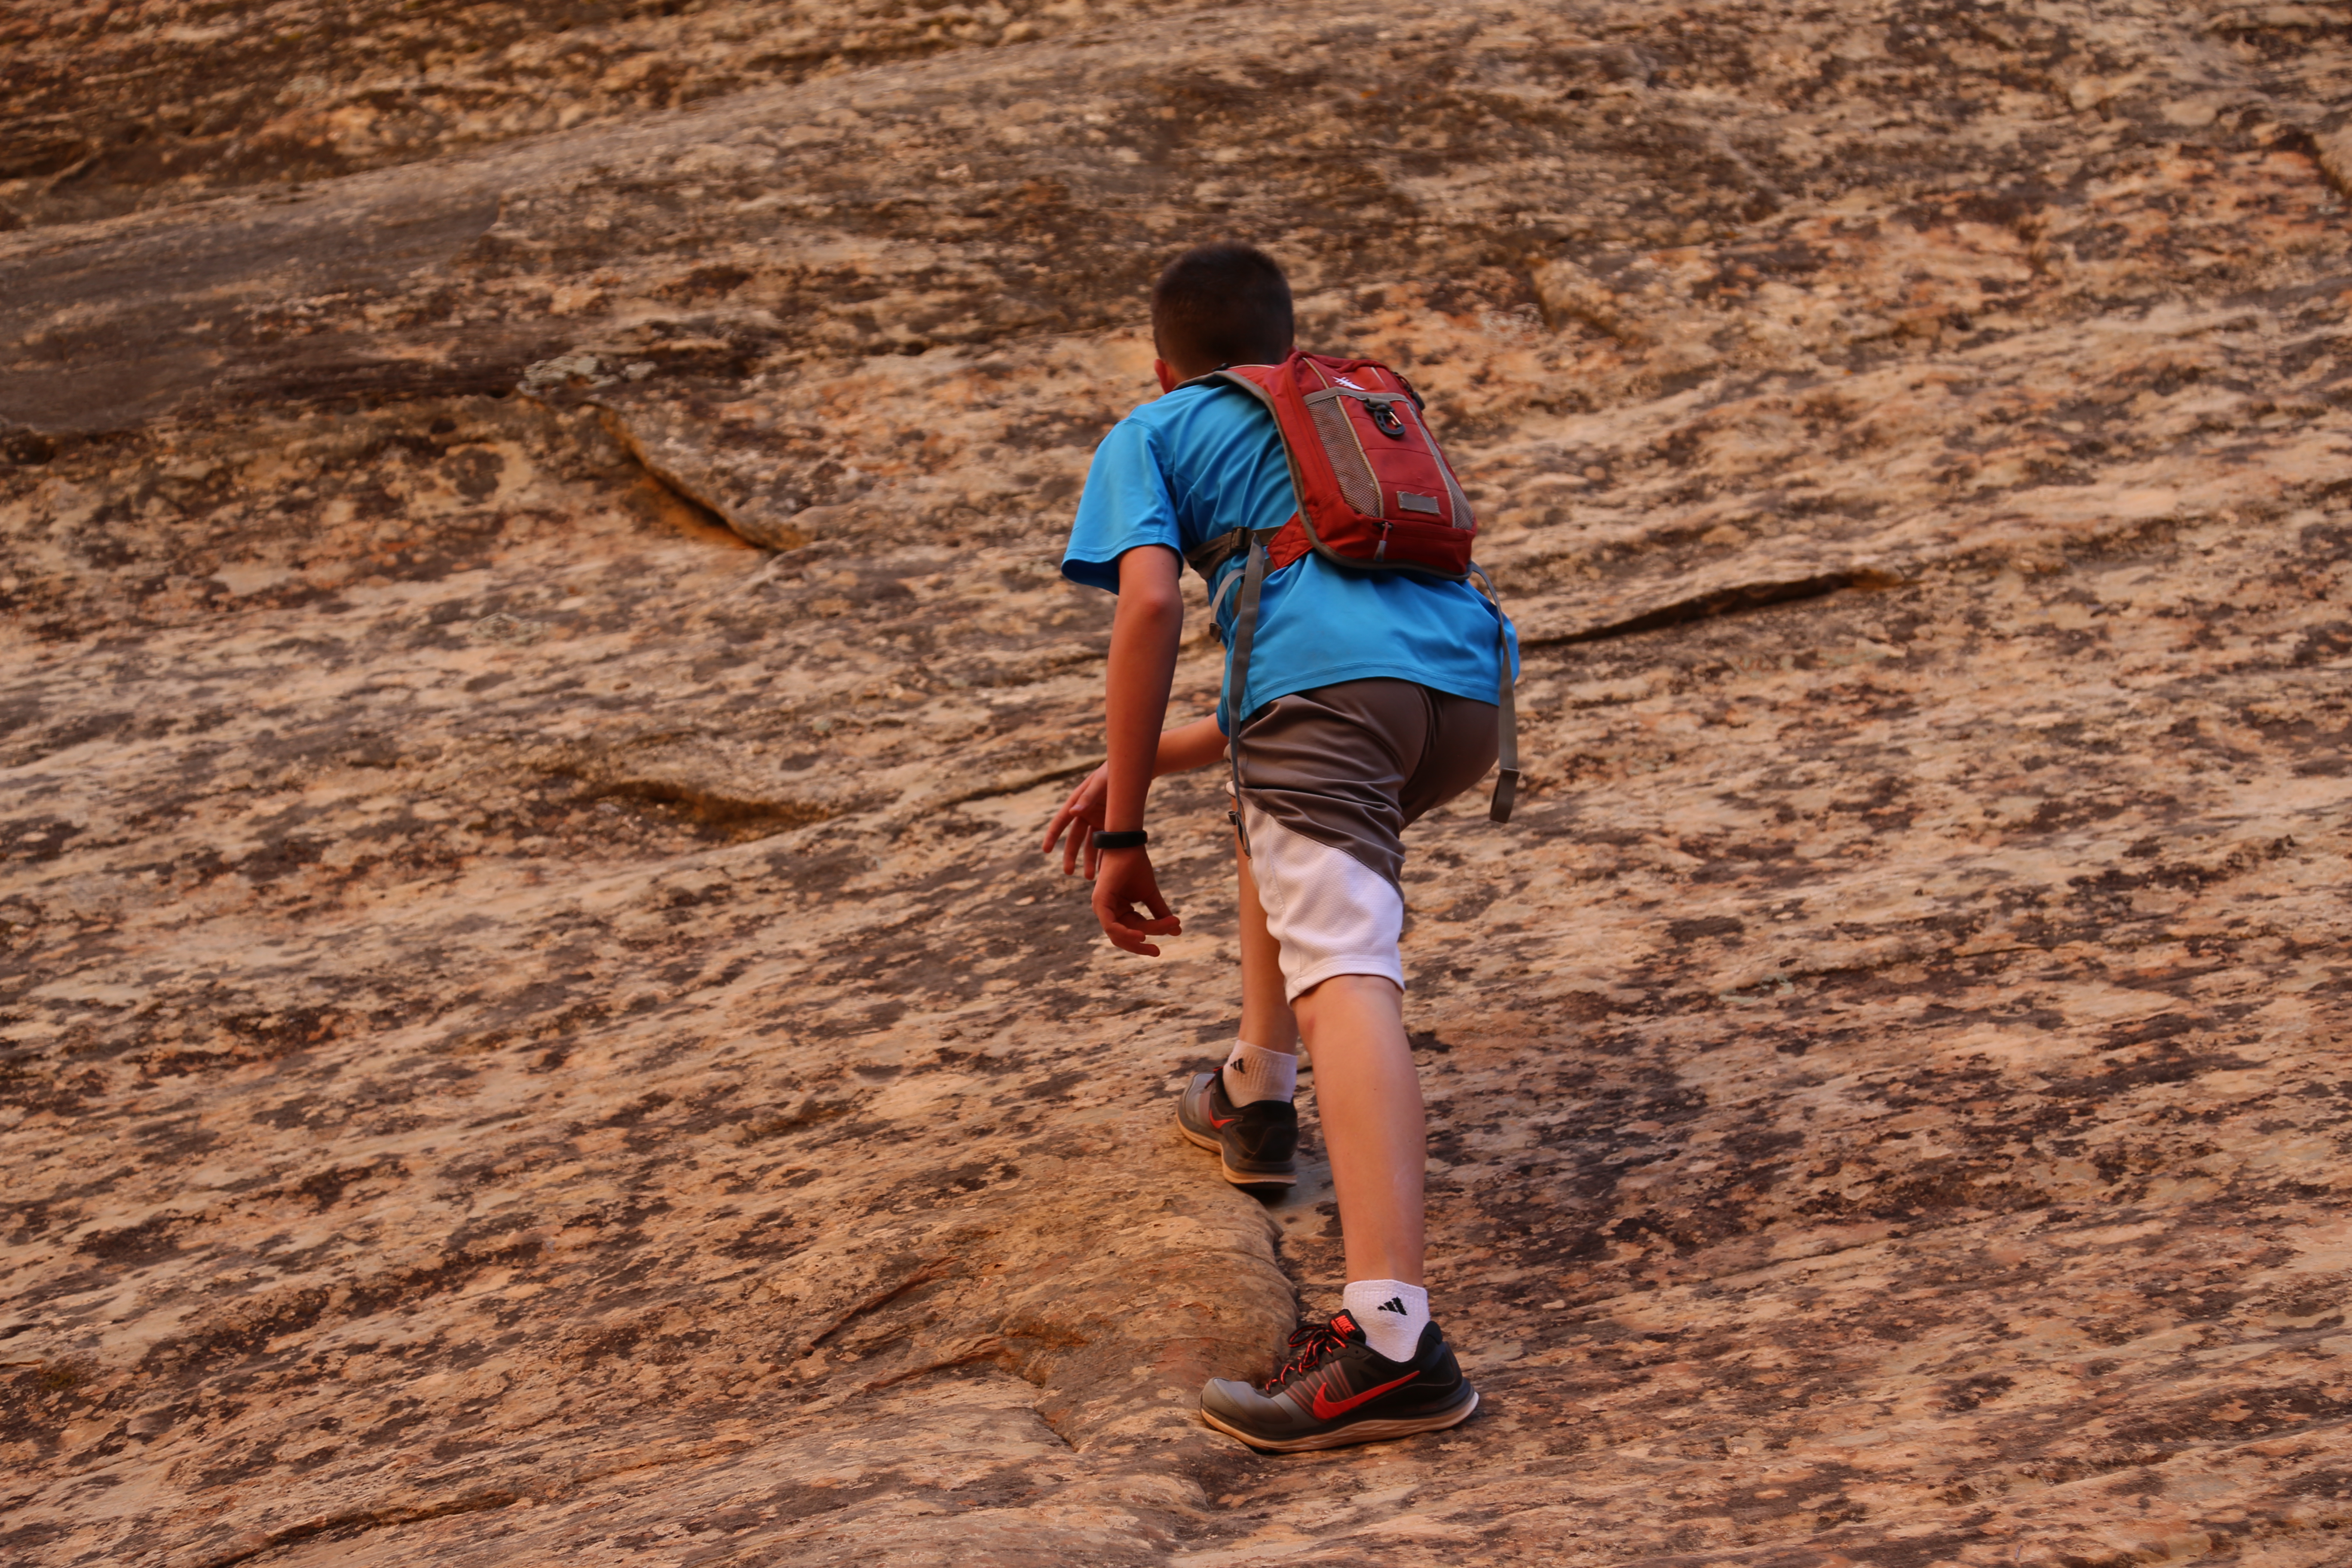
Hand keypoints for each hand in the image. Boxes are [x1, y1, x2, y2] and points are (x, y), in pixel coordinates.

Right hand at [1041, 762, 1110, 878]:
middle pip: (1075, 838)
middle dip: (1071, 856)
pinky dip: (1106, 855)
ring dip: (1090, 860)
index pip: (1061, 821)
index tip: (1046, 850)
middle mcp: (1084, 813)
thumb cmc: (1112, 772)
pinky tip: (1106, 869)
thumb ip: (1087, 797)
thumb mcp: (1100, 782)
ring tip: (1090, 877)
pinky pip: (1107, 842)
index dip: (1052, 836)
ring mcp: (1097, 820)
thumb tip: (1072, 811)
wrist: (1132, 771)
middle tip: (1068, 872)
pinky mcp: (1110, 824)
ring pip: (1091, 844)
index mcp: (1076, 802)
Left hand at [1092, 846, 1179, 955]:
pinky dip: (1124, 933)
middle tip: (1157, 953)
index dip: (1155, 930)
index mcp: (1119, 910)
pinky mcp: (1099, 903)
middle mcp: (1108, 911)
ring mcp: (1101, 907)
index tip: (1175, 927)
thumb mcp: (1151, 894)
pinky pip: (1110, 926)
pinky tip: (1141, 935)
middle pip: (1124, 937)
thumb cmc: (1136, 866)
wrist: (1128, 846)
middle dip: (1140, 946)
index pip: (1136, 928)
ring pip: (1117, 934)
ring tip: (1151, 943)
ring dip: (1135, 940)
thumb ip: (1160, 913)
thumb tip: (1178, 931)